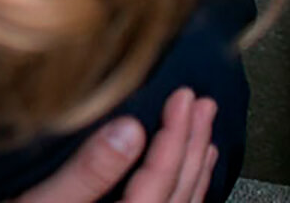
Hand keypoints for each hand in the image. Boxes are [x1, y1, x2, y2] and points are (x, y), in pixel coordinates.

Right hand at [12, 90, 219, 202]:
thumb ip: (86, 174)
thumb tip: (129, 130)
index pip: (159, 179)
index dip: (174, 136)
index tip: (183, 98)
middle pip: (178, 191)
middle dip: (192, 143)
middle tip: (202, 103)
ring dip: (194, 165)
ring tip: (204, 130)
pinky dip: (186, 190)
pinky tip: (188, 174)